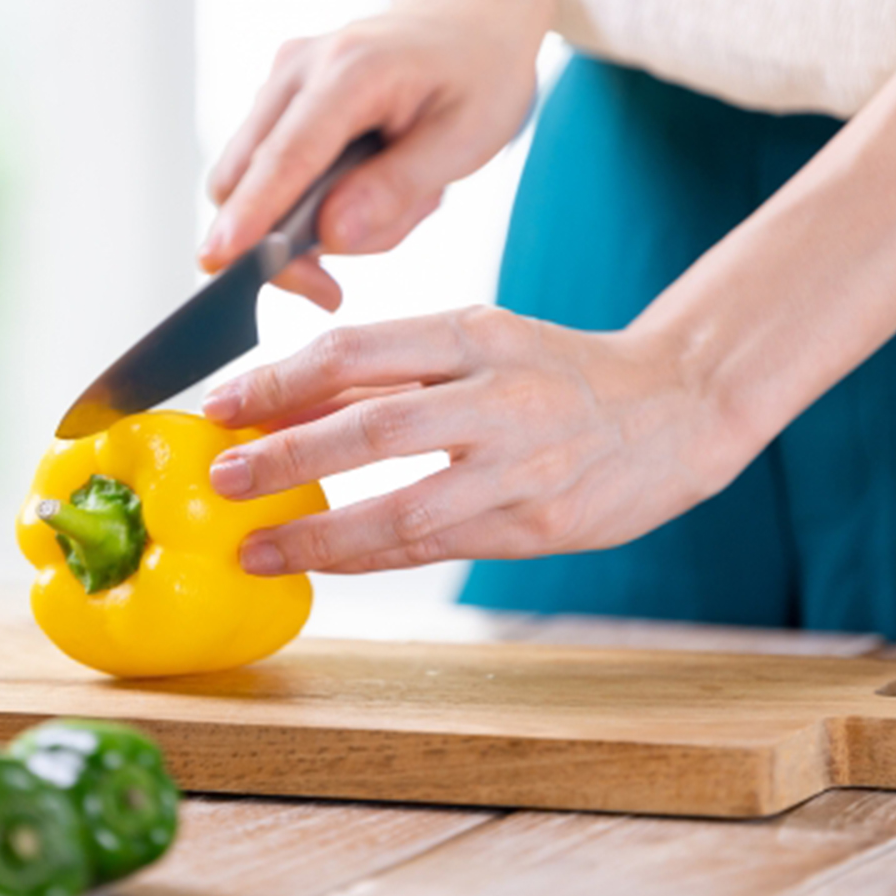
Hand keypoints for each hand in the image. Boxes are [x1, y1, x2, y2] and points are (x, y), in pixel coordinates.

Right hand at [199, 0, 549, 309]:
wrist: (470, 17)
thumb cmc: (478, 76)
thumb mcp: (466, 139)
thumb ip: (396, 189)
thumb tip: (330, 235)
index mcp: (352, 71)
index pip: (287, 156)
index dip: (251, 214)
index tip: (219, 261)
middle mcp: (300, 68)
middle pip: (244, 177)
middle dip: (277, 244)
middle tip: (333, 288)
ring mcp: (282, 79)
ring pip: (253, 182)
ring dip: (306, 223)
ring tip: (391, 203)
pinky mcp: (279, 98)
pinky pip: (270, 172)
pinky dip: (308, 202)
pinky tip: (370, 184)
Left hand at [201, 306, 758, 574]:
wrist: (674, 409)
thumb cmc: (557, 373)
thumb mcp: (480, 342)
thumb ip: (390, 371)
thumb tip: (285, 397)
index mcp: (474, 334)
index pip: (356, 350)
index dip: (278, 378)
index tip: (221, 402)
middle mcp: (497, 395)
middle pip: (371, 426)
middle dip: (283, 454)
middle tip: (222, 476)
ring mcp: (520, 467)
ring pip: (402, 506)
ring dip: (318, 532)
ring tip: (256, 545)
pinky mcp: (535, 524)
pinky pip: (436, 546)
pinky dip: (371, 556)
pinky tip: (322, 562)